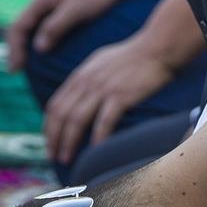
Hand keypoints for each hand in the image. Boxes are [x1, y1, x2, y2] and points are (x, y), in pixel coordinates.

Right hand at [7, 0, 119, 70]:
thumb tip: (38, 48)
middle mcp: (41, 0)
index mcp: (41, 0)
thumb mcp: (76, 10)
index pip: (18, 27)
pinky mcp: (59, 6)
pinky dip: (37, 40)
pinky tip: (43, 53)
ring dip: (25, 45)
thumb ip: (56, 27)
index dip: (15, 49)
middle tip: (15, 71)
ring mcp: (50, 3)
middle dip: (15, 49)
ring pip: (30, 26)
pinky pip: (41, 25)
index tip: (16, 70)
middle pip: (20, 27)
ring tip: (25, 65)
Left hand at [45, 37, 176, 163]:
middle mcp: (87, 82)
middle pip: (61, 115)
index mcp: (80, 76)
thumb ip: (85, 80)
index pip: (55, 105)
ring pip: (76, 120)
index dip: (48, 128)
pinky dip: (97, 137)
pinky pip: (104, 121)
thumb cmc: (131, 57)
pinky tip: (94, 151)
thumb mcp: (99, 63)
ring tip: (66, 159)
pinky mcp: (120, 96)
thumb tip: (73, 99)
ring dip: (69, 142)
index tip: (49, 144)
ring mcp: (103, 89)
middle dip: (54, 139)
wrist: (157, 47)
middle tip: (52, 157)